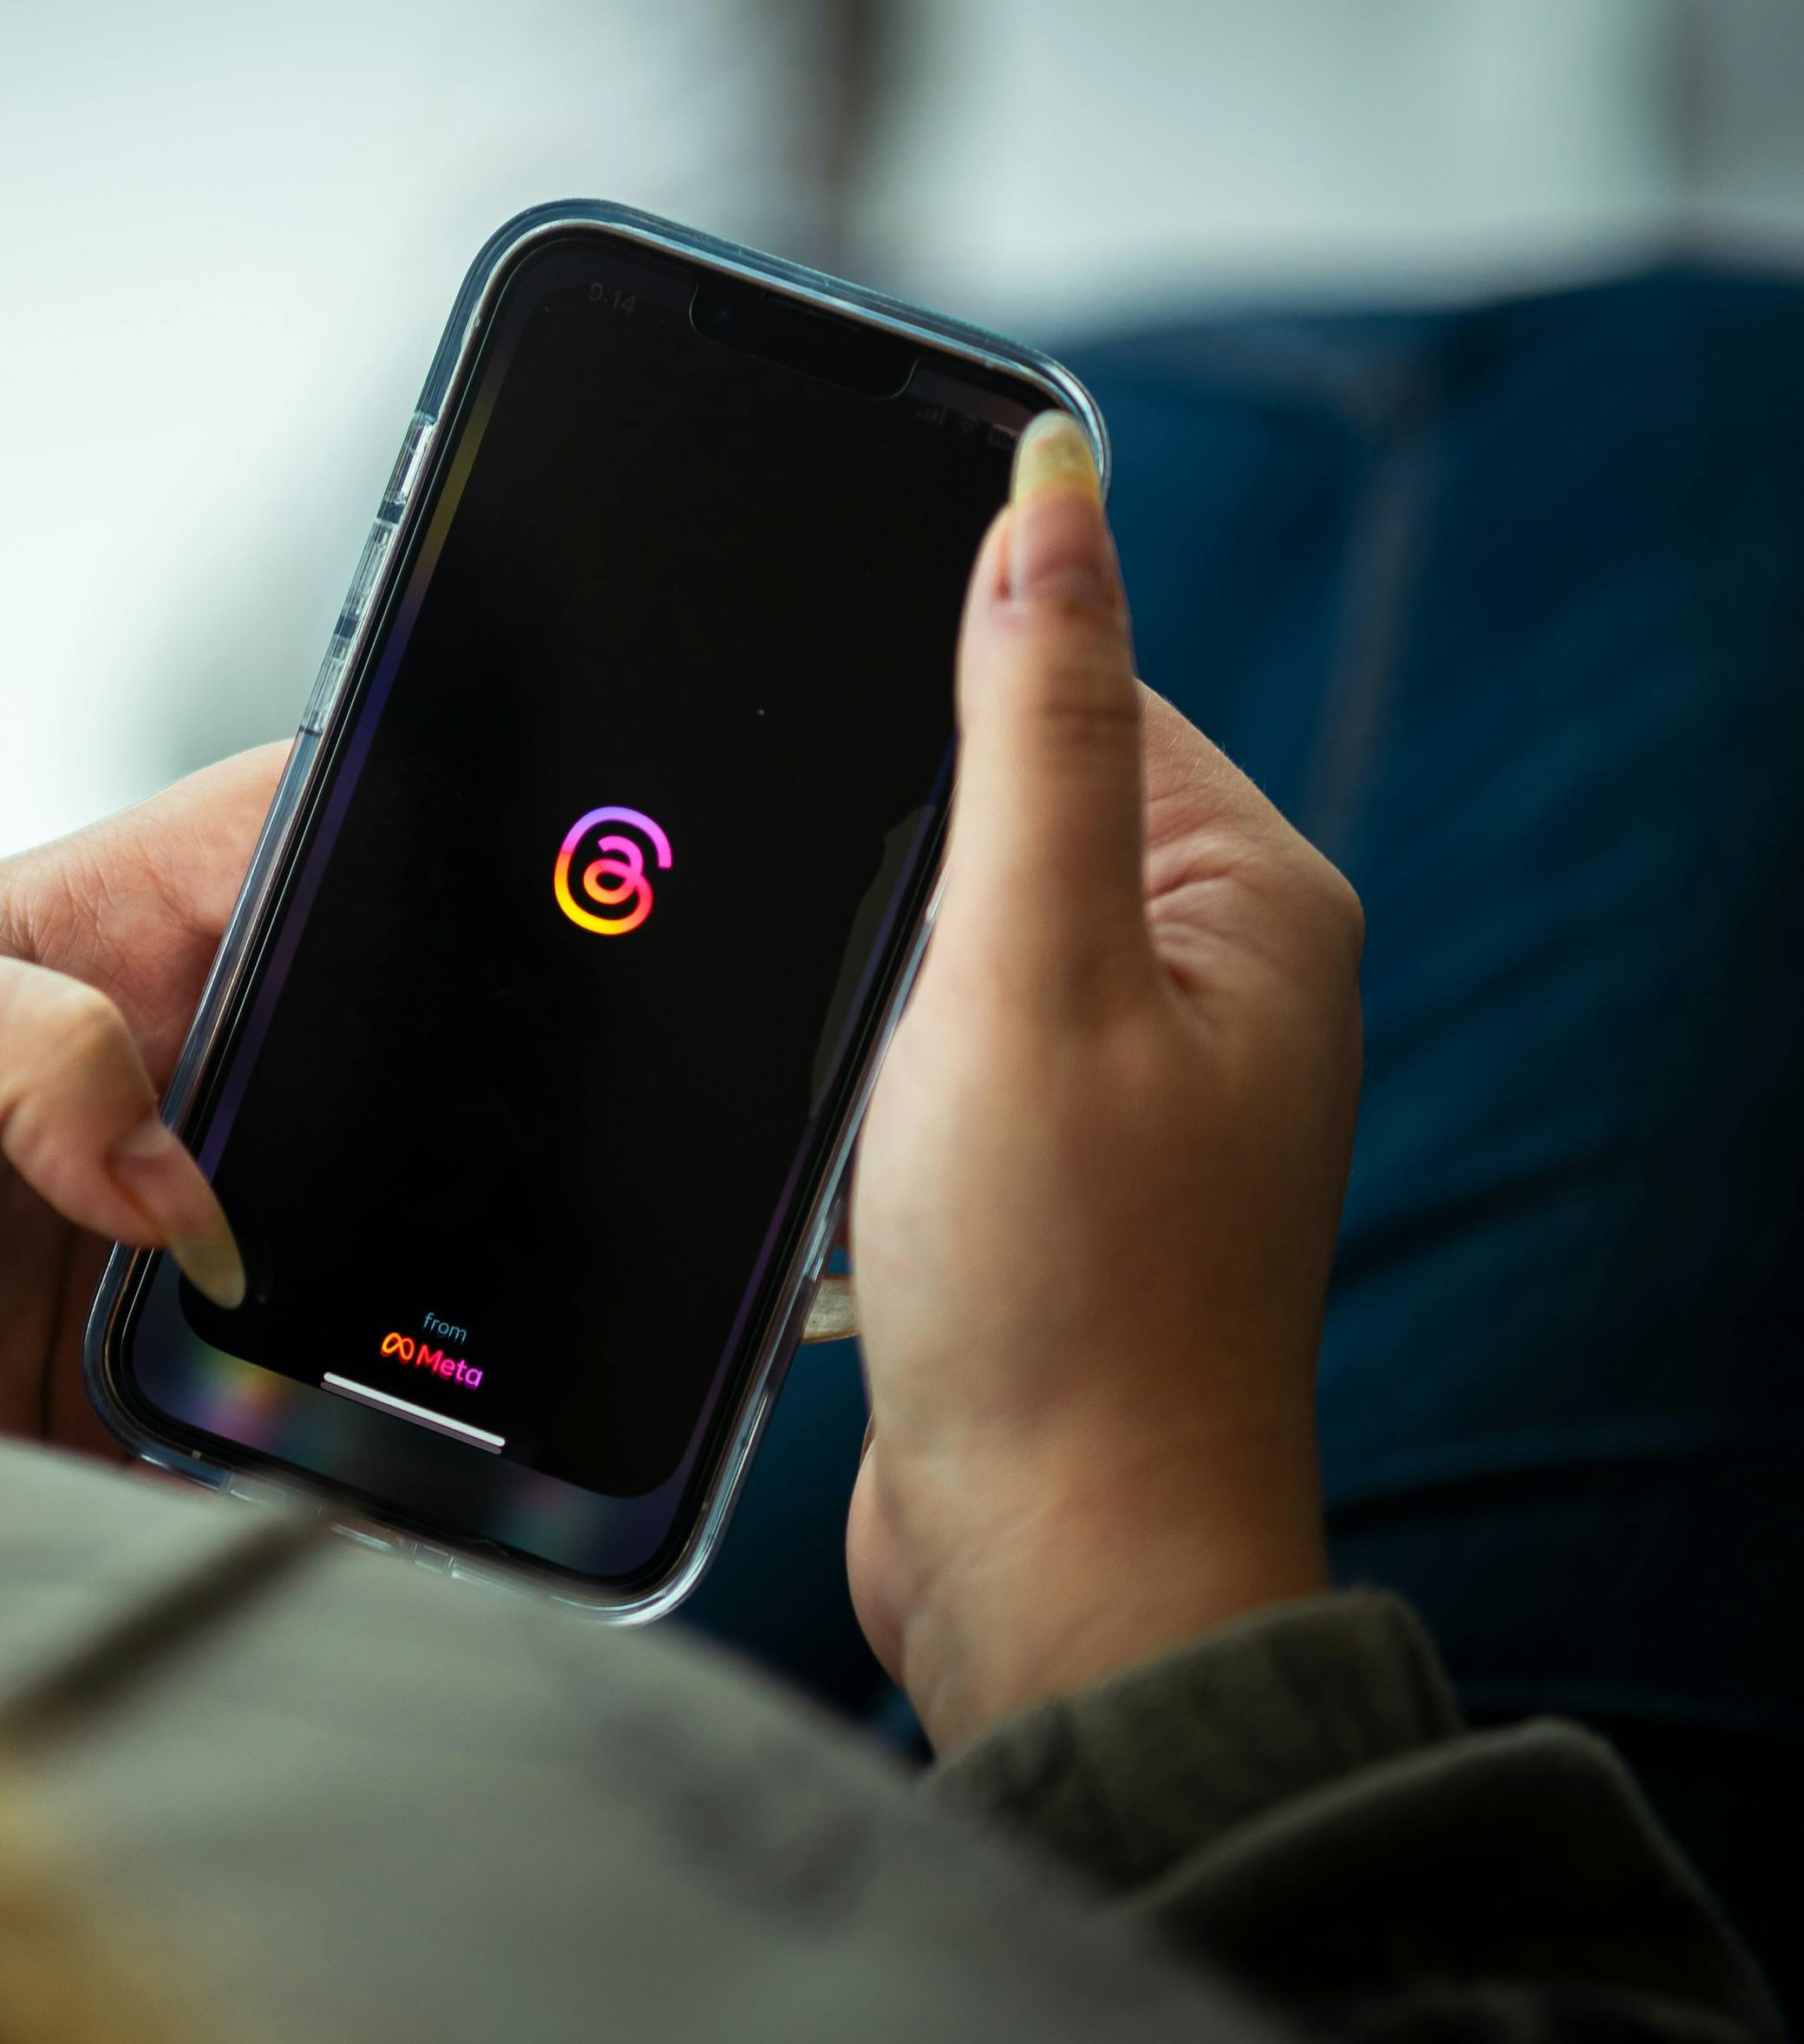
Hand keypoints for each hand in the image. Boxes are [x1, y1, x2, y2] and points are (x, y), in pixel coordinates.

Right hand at [847, 415, 1363, 1749]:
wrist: (1056, 1565)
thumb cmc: (1063, 1287)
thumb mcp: (1030, 963)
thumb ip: (1035, 721)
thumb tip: (1056, 488)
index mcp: (1253, 898)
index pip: (1082, 680)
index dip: (930, 680)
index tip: (801, 722)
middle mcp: (1219, 980)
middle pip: (1008, 807)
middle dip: (884, 848)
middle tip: (812, 937)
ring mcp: (1138, 1085)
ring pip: (953, 938)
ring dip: (865, 972)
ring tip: (836, 1061)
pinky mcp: (1053, 1174)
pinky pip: (937, 1050)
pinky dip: (867, 1065)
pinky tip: (827, 1121)